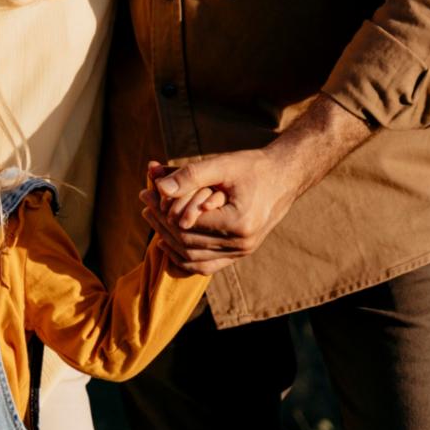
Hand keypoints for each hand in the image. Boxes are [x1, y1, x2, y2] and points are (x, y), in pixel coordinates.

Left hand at [137, 149, 302, 275]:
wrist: (285, 177)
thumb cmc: (253, 167)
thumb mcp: (222, 164)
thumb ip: (190, 175)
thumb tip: (158, 186)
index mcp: (239, 223)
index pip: (187, 224)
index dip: (162, 209)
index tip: (147, 192)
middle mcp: (241, 244)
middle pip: (186, 240)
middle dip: (160, 220)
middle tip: (145, 199)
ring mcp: (241, 252)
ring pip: (193, 256)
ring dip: (167, 237)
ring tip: (150, 215)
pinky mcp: (240, 253)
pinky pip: (206, 265)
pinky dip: (183, 257)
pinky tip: (165, 242)